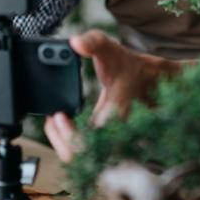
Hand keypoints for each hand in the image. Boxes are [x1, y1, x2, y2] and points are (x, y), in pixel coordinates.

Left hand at [44, 30, 173, 162]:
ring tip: (58, 119)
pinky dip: (68, 140)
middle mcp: (112, 133)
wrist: (145, 79)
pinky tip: (65, 123)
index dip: (67, 134)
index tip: (58, 114)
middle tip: (54, 116)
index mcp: (114, 114)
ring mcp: (108, 140)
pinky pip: (81, 151)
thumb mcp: (109, 47)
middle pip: (78, 155)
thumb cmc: (125, 65)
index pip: (87, 140)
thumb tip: (76, 43)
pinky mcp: (102, 142)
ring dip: (62, 140)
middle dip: (59, 138)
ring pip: (79, 157)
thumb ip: (93, 42)